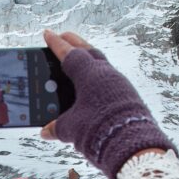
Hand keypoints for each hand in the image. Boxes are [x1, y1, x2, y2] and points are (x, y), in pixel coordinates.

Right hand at [40, 30, 174, 178]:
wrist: (132, 144)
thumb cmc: (99, 131)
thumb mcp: (71, 128)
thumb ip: (57, 127)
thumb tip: (46, 131)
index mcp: (89, 74)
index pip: (69, 53)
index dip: (56, 44)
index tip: (48, 33)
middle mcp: (106, 73)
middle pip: (89, 50)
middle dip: (75, 42)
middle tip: (64, 36)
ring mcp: (119, 83)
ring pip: (101, 62)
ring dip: (89, 57)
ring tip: (79, 56)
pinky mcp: (127, 95)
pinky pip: (109, 77)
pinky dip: (98, 74)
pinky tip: (94, 82)